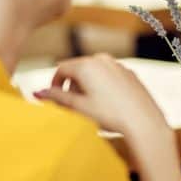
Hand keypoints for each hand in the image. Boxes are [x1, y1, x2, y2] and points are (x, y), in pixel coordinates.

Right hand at [33, 54, 167, 141]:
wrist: (143, 121)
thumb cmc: (110, 115)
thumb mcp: (79, 108)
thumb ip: (57, 98)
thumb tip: (37, 93)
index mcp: (86, 65)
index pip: (61, 68)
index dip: (55, 84)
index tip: (55, 99)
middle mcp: (102, 59)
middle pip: (78, 69)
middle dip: (72, 86)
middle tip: (74, 107)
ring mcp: (118, 65)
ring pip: (94, 73)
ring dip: (87, 87)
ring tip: (91, 108)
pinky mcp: (129, 73)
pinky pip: (109, 77)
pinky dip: (103, 87)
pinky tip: (108, 105)